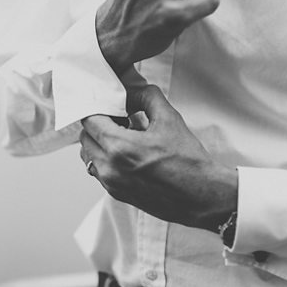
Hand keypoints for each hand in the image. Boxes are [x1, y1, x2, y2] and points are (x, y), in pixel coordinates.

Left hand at [79, 85, 236, 231]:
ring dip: (100, 143)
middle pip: (86, 137)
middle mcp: (109, 167)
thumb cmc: (188, 161)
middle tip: (120, 120)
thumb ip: (147, 96)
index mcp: (119, 147)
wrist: (201, 196)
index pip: (89, 119)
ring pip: (89, 155)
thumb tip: (132, 91)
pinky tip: (128, 155)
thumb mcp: (169, 119)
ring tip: (124, 138)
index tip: (111, 105)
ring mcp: (111, 183)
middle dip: (99, 125)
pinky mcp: (116, 193)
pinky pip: (99, 170)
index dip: (98, 108)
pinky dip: (106, 159)